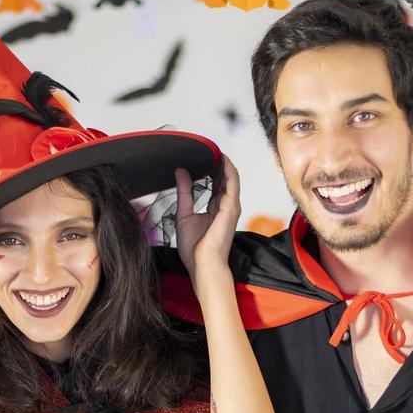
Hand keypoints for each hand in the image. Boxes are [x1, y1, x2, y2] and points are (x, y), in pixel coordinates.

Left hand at [174, 154, 240, 282]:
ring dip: (224, 163)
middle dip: (217, 163)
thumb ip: (184, 192)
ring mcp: (230, 207)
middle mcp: (225, 206)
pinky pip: (232, 183)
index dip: (210, 169)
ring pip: (231, 178)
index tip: (202, 157)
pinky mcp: (231, 208)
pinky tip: (221, 159)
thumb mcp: (184, 213)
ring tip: (215, 149)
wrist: (202, 264)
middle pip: (224, 179)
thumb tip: (180, 172)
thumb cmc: (194, 247)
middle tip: (208, 148)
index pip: (215, 184)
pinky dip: (228, 170)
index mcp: (215, 209)